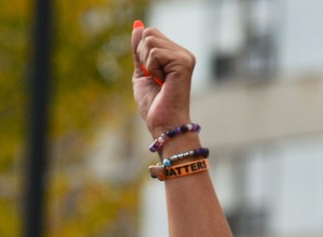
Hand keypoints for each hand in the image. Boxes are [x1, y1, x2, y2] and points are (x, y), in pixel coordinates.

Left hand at [131, 23, 196, 137]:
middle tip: (153, 77)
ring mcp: (185, 56)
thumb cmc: (154, 105)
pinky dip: (152, 70)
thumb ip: (139, 51)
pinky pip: (155, 54)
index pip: (151, 34)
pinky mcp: (183, 62)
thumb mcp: (141, 73)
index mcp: (174, 54)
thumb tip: (137, 27)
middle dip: (142, 56)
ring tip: (158, 81)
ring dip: (147, 64)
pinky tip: (162, 82)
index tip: (148, 73)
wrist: (163, 124)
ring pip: (150, 41)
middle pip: (150, 33)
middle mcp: (182, 53)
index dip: (140, 52)